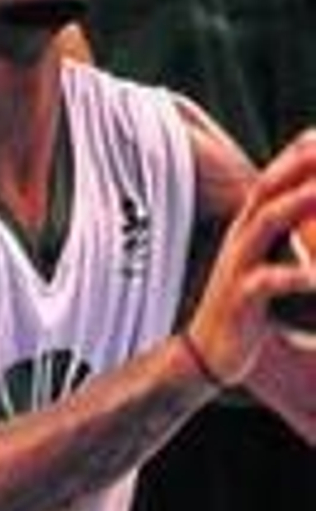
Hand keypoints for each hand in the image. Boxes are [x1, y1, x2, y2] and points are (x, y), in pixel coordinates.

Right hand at [186, 131, 315, 390]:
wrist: (205, 353)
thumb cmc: (244, 311)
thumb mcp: (263, 269)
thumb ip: (283, 247)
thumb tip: (308, 235)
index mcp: (248, 232)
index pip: (270, 182)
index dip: (294, 157)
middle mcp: (240, 240)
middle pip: (267, 191)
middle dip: (297, 166)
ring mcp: (238, 266)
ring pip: (264, 224)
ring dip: (295, 204)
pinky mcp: (239, 298)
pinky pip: (266, 282)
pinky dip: (293, 276)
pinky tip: (314, 279)